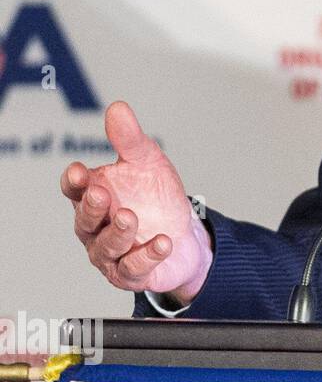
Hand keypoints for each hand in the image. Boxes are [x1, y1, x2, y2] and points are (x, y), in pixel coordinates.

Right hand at [60, 101, 212, 302]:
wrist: (187, 233)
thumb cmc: (157, 197)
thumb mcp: (148, 162)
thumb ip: (130, 139)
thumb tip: (117, 107)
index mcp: (94, 195)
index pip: (75, 189)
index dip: (74, 182)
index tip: (79, 171)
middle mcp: (96, 227)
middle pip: (85, 219)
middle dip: (92, 208)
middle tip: (102, 195)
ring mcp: (111, 253)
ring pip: (105, 246)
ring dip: (118, 232)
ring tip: (132, 218)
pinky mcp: (131, 274)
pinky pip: (133, 268)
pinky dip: (147, 255)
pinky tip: (163, 242)